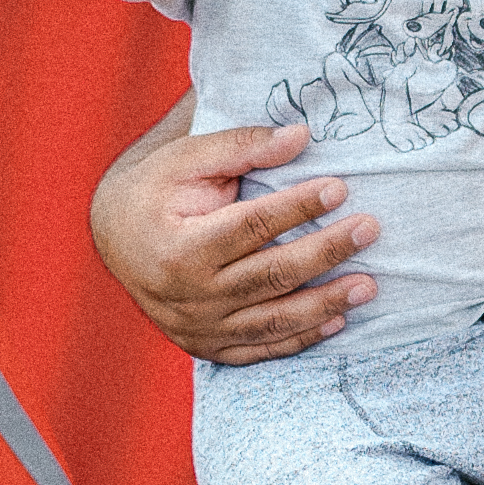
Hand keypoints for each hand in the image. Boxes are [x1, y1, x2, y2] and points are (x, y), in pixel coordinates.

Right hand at [87, 116, 378, 364]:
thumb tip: (302, 136)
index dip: (297, 206)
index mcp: (178, 246)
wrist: (113, 238)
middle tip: (370, 228)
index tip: (339, 187)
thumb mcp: (186, 159)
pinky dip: (301, 338)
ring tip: (370, 284)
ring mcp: (198, 326)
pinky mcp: (208, 346)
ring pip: (272, 320)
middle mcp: (188, 294)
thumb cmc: (154, 190)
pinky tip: (338, 321)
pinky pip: (261, 348)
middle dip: (325, 251)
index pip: (250, 226)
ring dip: (325, 303)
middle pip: (270, 274)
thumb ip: (241, 147)